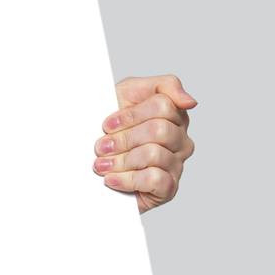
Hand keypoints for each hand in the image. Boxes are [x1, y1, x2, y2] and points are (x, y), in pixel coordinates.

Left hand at [94, 74, 196, 213]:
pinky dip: (127, 179)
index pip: (163, 106)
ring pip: (154, 154)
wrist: (84, 162)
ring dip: (120, 160)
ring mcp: (176, 165)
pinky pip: (155, 179)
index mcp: (174, 116)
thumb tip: (190, 101)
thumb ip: (164, 86)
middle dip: (123, 138)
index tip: (107, 125)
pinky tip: (112, 179)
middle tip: (102, 147)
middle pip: (159, 130)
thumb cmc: (109, 126)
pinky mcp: (168, 189)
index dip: (130, 115)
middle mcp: (180, 140)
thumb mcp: (128, 92)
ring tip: (102, 164)